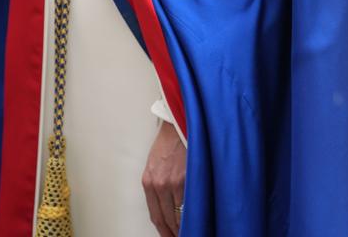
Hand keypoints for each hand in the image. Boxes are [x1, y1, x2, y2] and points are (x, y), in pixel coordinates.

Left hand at [142, 120, 185, 235]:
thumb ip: (158, 185)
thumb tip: (167, 207)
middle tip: (181, 235)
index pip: (156, 216)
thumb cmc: (169, 140)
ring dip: (185, 225)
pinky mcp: (187, 178)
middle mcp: (158, 185)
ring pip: (179, 215)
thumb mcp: (155, 164)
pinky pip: (190, 204)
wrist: (179, 122)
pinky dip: (194, 213)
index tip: (169, 236)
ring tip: (192, 228)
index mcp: (148, 182)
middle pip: (167, 219)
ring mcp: (173, 183)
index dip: (164, 230)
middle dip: (175, 231)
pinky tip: (198, 217)